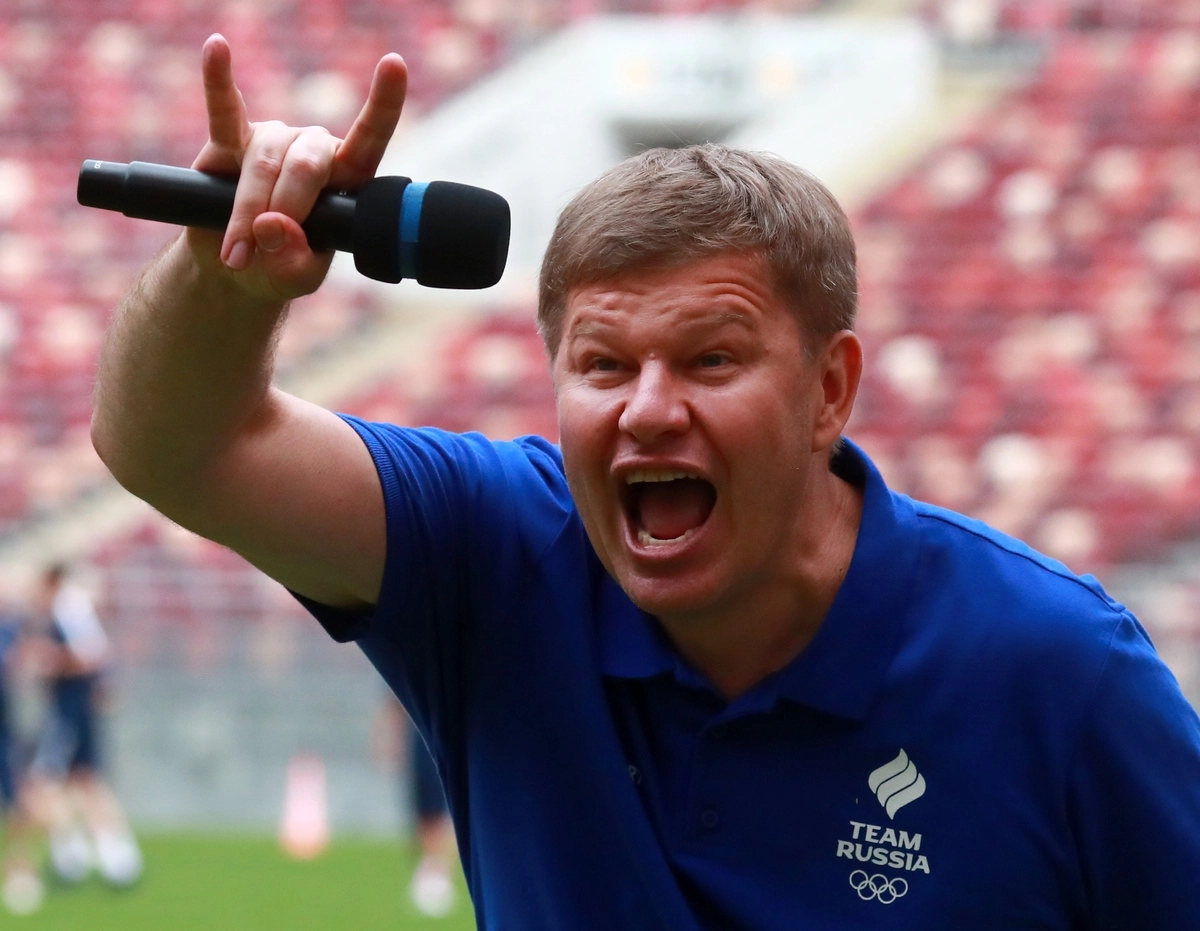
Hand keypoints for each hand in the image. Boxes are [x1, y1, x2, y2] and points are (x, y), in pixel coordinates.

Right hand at [188, 33, 407, 301]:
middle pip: (306, 165)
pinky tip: (217, 50)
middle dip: (286, 210)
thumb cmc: (278, 268)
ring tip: (236, 254)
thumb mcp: (296, 278)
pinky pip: (224, 110)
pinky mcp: (230, 140)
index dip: (384, 103)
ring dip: (246, 212)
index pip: (370, 138)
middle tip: (263, 248)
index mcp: (345, 177)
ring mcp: (273, 140)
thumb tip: (271, 224)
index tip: (394, 65)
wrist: (233, 273)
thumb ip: (293, 259)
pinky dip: (219, 82)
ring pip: (264, 162)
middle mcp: (313, 150)